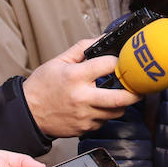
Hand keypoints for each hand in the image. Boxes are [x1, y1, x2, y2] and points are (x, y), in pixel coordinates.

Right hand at [23, 38, 139, 138]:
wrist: (28, 113)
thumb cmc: (42, 86)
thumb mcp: (59, 61)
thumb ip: (82, 48)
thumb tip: (102, 38)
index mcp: (75, 77)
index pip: (109, 65)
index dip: (117, 61)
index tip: (120, 61)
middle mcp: (82, 97)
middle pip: (120, 98)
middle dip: (135, 93)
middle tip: (139, 88)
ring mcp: (84, 116)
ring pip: (115, 112)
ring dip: (120, 104)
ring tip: (116, 96)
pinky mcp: (84, 128)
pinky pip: (103, 121)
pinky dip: (105, 114)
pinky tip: (98, 107)